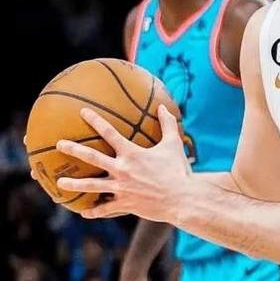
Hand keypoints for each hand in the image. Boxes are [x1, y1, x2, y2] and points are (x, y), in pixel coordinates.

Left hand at [56, 105, 190, 221]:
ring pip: (92, 185)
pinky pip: (105, 209)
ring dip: (74, 183)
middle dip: (74, 149)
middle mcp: (122, 169)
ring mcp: (121, 188)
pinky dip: (94, 210)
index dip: (96, 121)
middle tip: (60, 144)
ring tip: (60, 182)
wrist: (181, 198)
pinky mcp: (125, 204)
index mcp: (132, 153)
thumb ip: (167, 123)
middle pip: (93, 157)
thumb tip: (162, 106)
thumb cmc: (178, 169)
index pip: (110, 133)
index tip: (83, 112)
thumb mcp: (174, 143)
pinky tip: (83, 212)